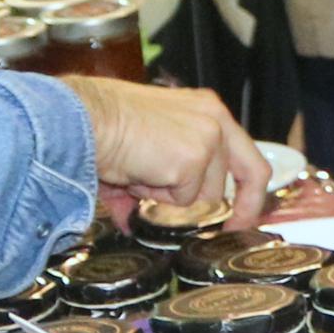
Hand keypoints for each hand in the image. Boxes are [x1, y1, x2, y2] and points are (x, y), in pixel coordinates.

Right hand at [65, 74, 271, 215]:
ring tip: (140, 172)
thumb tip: (135, 222)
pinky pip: (183, 200)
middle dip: (203, 204)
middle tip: (185, 211)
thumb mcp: (142, 151)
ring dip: (169, 196)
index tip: (241, 222)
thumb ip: (154, 182)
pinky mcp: (194, 158)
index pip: (249, 159)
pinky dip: (158, 197)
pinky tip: (139, 173)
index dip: (249, 196)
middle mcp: (215, 119)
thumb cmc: (101, 126)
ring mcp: (208, 138)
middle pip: (234, 183)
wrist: (83, 118)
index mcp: (207, 110)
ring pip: (203, 196)